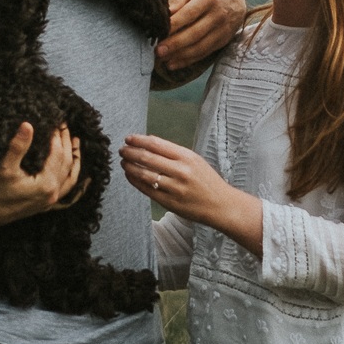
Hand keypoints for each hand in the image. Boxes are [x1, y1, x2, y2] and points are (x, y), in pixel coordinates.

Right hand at [0, 121, 86, 227]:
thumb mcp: (3, 168)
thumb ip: (17, 147)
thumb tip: (28, 125)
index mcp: (45, 185)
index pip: (57, 155)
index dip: (57, 136)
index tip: (55, 122)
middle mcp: (51, 194)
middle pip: (66, 164)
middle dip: (67, 143)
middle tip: (65, 125)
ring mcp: (49, 202)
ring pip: (70, 178)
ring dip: (74, 159)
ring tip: (75, 142)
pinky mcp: (43, 205)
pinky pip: (65, 190)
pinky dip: (71, 177)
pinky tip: (73, 171)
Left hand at [120, 133, 263, 255]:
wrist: (221, 205)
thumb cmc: (206, 181)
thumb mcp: (195, 160)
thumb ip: (173, 153)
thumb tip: (147, 143)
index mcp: (187, 157)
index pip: (156, 144)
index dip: (138, 140)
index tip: (128, 139)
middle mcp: (180, 171)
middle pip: (146, 158)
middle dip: (130, 152)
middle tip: (122, 150)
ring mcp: (174, 188)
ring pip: (143, 174)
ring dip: (129, 166)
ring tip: (123, 162)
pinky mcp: (169, 202)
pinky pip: (146, 189)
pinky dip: (134, 180)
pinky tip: (129, 175)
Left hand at [153, 0, 248, 86]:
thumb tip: (166, 13)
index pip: (189, 13)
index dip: (173, 25)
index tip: (158, 32)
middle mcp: (217, 15)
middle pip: (195, 33)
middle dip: (175, 44)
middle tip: (158, 51)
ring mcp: (222, 31)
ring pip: (200, 47)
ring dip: (180, 56)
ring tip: (162, 59)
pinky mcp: (222, 41)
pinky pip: (204, 53)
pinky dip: (187, 61)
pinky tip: (172, 64)